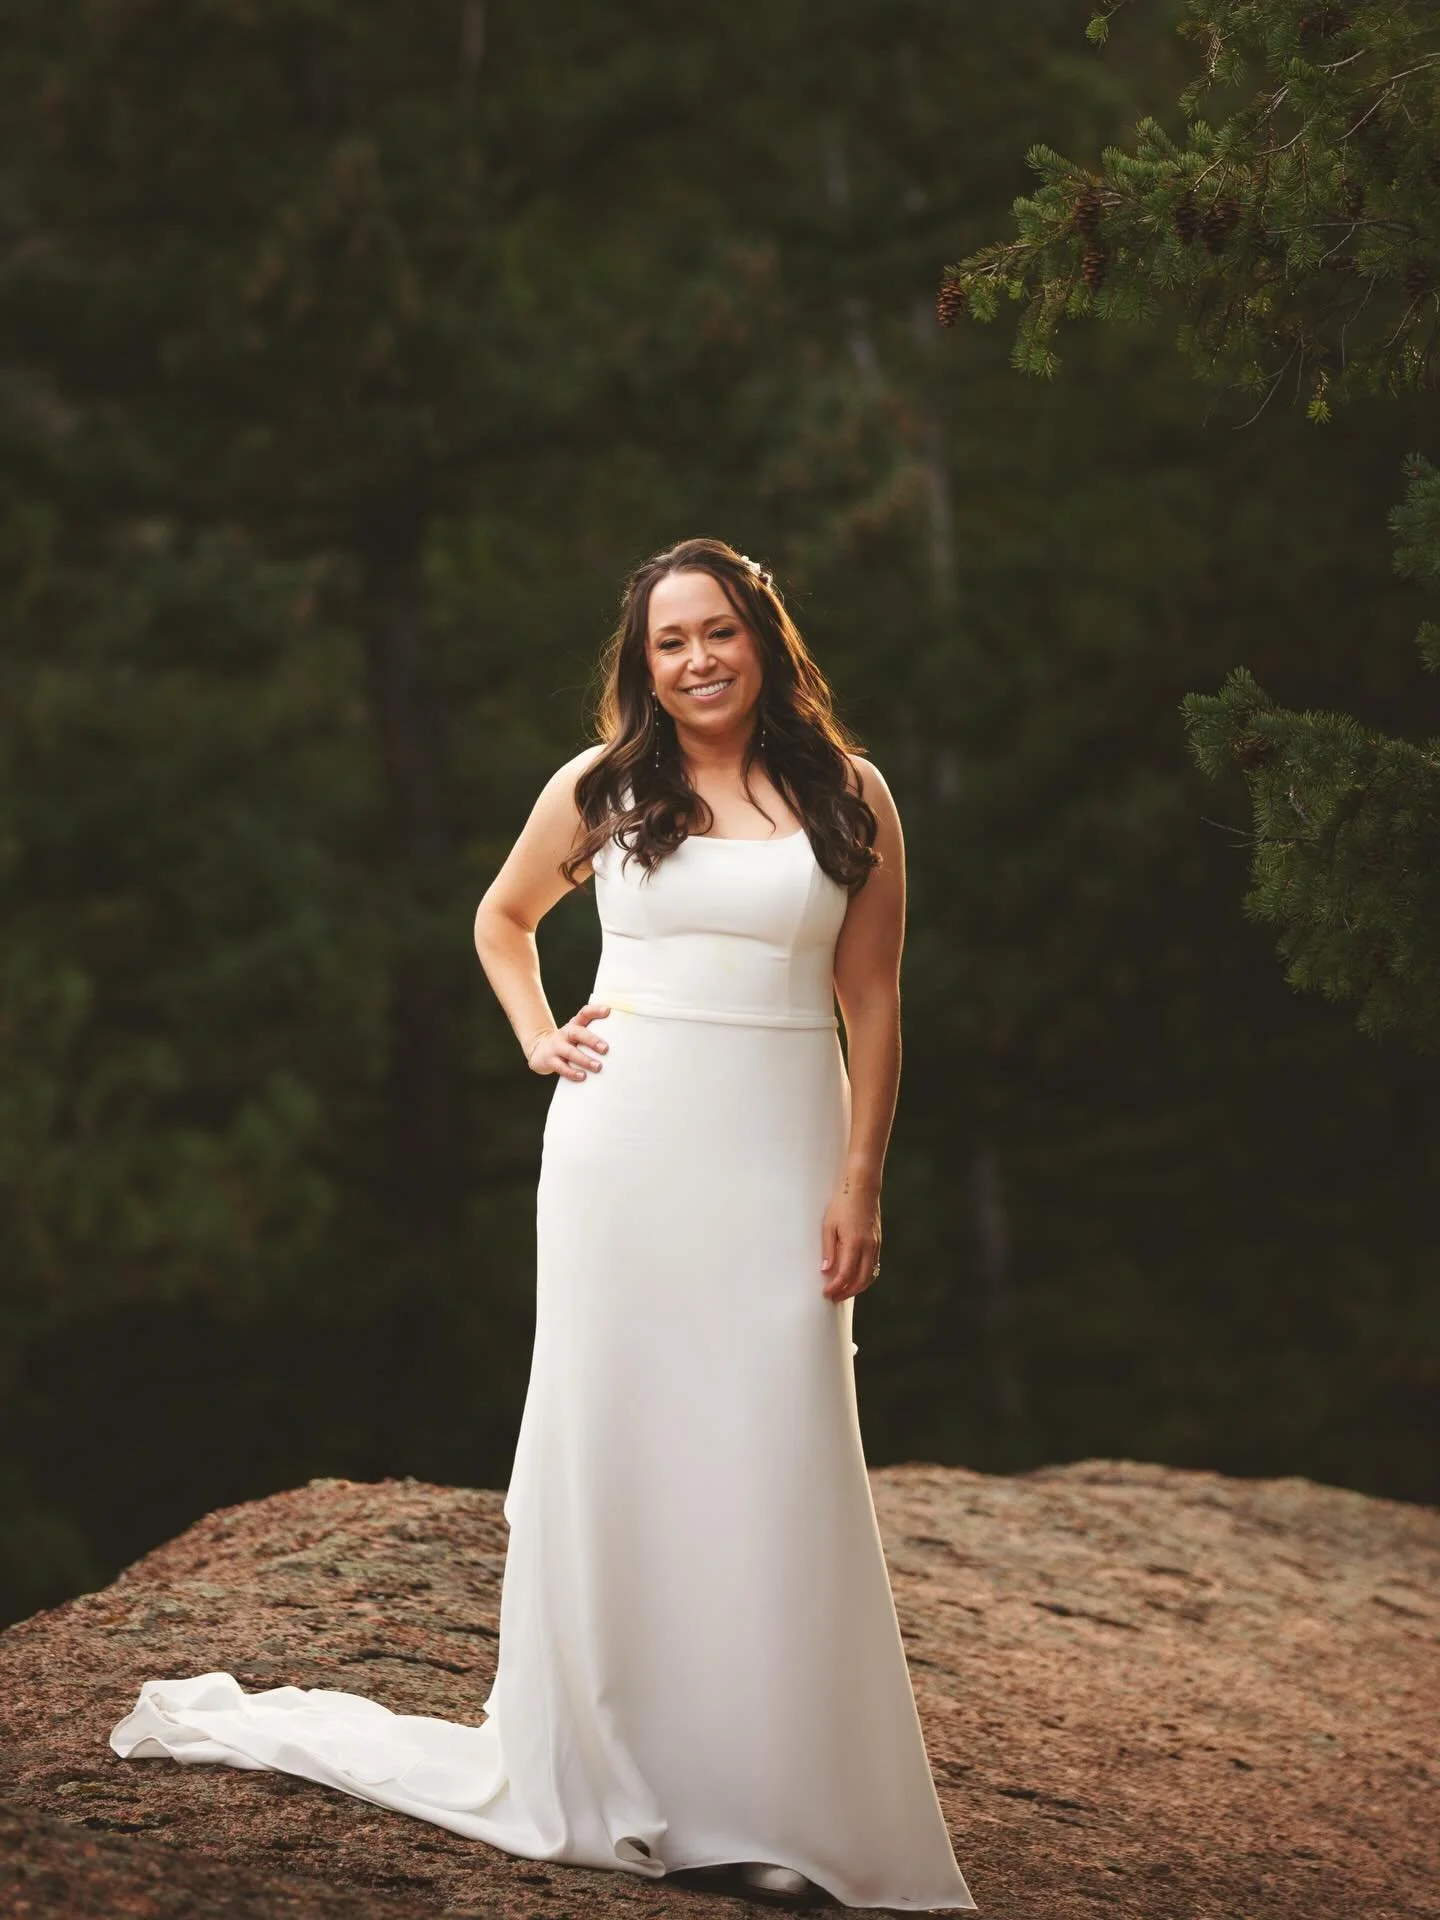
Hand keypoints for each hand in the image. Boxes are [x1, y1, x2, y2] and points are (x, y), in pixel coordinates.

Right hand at [527, 1004, 610, 1080]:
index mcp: (574, 1025)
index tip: (607, 1010)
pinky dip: (572, 1072)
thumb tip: (621, 1042)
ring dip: (584, 1060)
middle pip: (577, 1033)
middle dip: (592, 1040)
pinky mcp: (549, 1060)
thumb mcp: (577, 1035)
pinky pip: (561, 1067)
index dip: (595, 1010)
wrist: (540, 1051)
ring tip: (598, 1067)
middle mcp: (565, 1033)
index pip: (584, 1013)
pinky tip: (582, 1076)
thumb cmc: (568, 1043)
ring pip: (570, 1052)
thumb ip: (593, 1035)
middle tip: (605, 1049)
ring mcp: (556, 1046)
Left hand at [819, 1174, 880, 1300]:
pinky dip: (864, 1277)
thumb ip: (828, 1250)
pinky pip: (873, 1266)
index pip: (845, 1275)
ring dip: (857, 1287)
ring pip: (870, 1275)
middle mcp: (867, 1247)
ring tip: (843, 1291)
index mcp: (854, 1243)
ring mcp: (875, 1245)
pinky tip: (854, 1277)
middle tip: (834, 1297)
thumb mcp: (828, 1225)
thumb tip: (826, 1271)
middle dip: (847, 1293)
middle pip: (861, 1280)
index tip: (826, 1294)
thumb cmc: (842, 1204)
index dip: (836, 1288)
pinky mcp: (877, 1242)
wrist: (862, 1187)